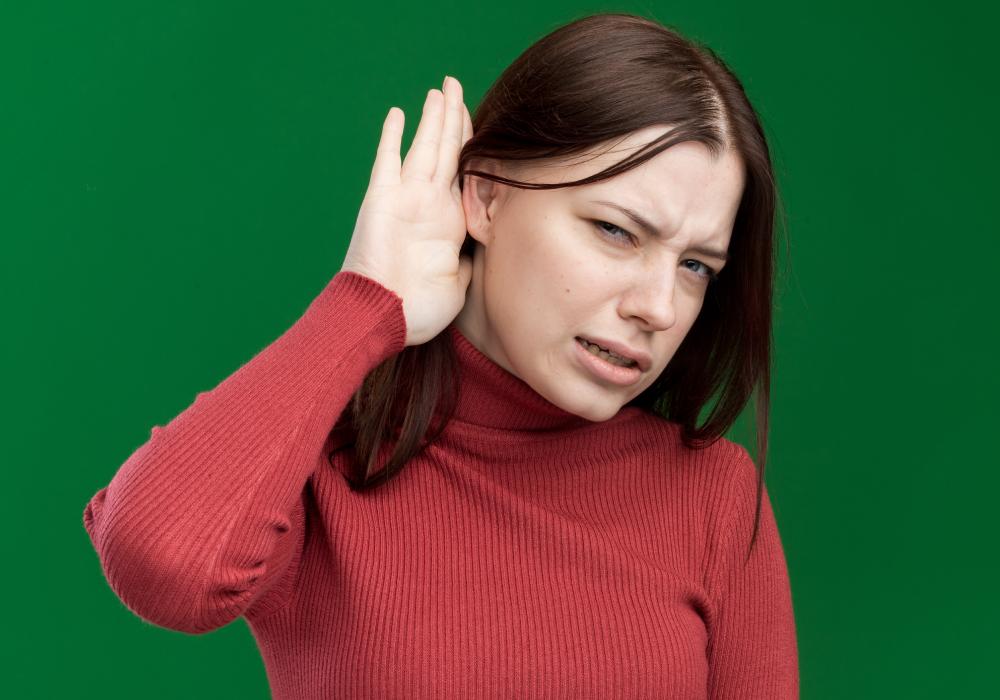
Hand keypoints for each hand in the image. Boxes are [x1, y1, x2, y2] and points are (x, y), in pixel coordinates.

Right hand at [340, 75, 474, 346]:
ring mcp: (405, 200)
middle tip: (457, 88)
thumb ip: (469, 264)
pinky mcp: (381, 199)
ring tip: (442, 89)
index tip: (482, 124)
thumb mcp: (458, 287)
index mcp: (448, 224)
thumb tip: (481, 254)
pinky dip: (392, 136)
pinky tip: (399, 113)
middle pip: (447, 151)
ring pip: (427, 147)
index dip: (472, 146)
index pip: (464, 174)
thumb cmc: (417, 312)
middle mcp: (428, 205)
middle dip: (455, 118)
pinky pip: (388, 159)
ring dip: (435, 117)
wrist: (381, 318)